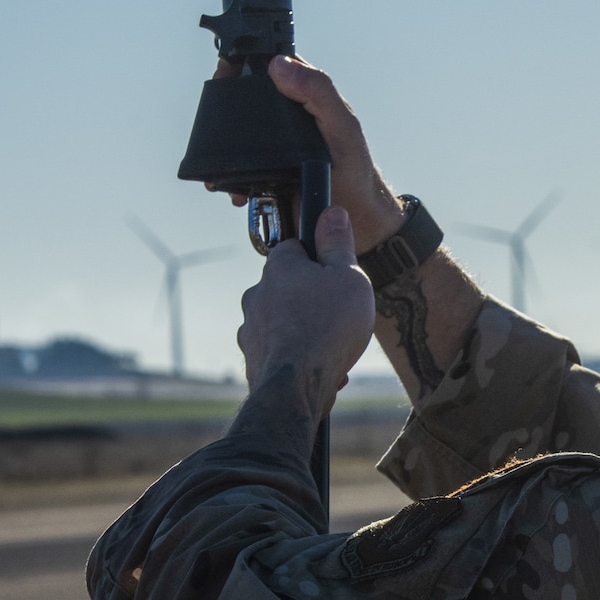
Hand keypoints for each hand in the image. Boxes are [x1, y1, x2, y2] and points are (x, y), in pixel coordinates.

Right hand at [208, 56, 405, 250]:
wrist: (354, 221)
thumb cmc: (355, 171)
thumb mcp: (342, 126)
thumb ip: (318, 92)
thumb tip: (279, 65)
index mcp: (304, 96)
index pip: (269, 65)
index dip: (245, 60)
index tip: (227, 67)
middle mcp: (284, 117)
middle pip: (244, 98)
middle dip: (224, 102)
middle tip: (216, 113)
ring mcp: (270, 146)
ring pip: (234, 135)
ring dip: (221, 143)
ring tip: (219, 152)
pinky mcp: (261, 173)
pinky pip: (234, 168)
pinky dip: (226, 176)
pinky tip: (231, 185)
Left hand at [237, 206, 374, 415]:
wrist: (296, 387)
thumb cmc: (328, 327)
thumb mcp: (350, 277)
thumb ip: (338, 244)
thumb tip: (331, 212)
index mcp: (280, 266)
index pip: (296, 248)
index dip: (319, 262)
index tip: (336, 277)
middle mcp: (257, 293)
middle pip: (289, 288)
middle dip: (311, 301)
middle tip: (338, 319)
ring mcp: (250, 328)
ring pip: (283, 322)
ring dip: (304, 332)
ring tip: (330, 350)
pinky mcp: (251, 358)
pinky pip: (278, 352)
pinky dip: (295, 358)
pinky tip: (317, 371)